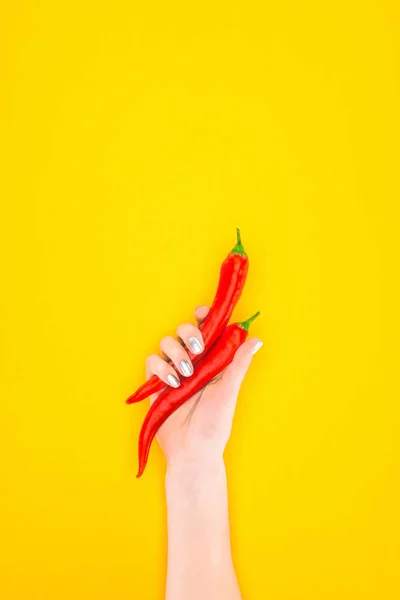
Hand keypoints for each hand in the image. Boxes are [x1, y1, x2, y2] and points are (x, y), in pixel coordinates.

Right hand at [145, 306, 262, 472]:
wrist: (192, 452)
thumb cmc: (215, 425)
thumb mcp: (229, 392)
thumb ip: (238, 364)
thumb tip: (256, 339)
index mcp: (213, 361)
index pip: (208, 330)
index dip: (204, 317)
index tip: (202, 313)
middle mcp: (193, 363)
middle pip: (185, 331)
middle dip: (189, 333)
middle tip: (198, 349)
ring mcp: (174, 371)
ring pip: (166, 342)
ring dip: (175, 351)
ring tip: (186, 372)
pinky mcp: (156, 383)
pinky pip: (152, 362)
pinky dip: (160, 367)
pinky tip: (172, 382)